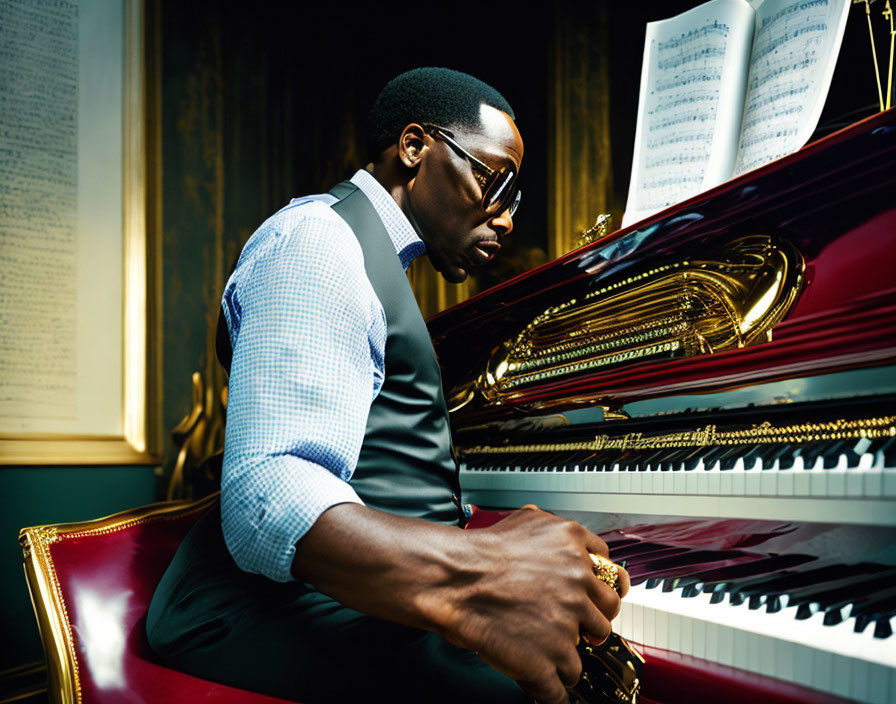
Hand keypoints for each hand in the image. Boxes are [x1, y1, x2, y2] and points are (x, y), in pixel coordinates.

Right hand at [437, 505, 629, 703]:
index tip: (594, 598)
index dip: (598, 588)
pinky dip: (552, 689)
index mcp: (574, 545)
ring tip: (548, 652)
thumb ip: (555, 532)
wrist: (453, 579)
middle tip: (583, 628)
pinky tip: (541, 684)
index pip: (610, 571)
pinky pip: (562, 685)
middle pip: (608, 610)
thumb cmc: (478, 553)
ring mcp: (568, 621)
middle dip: (594, 620)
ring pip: (587, 647)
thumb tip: (568, 546)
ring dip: (569, 652)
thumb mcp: (526, 522)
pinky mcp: (552, 657)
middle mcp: (578, 581)